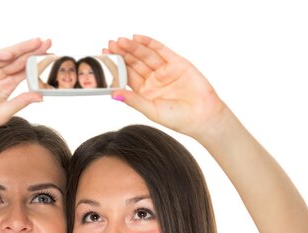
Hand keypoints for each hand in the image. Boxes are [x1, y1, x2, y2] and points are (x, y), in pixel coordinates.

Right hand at [0, 38, 50, 141]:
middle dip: (32, 51)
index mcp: (5, 87)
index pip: (24, 72)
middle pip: (17, 60)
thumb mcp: (2, 114)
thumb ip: (20, 103)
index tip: (52, 59)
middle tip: (48, 43)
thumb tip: (41, 96)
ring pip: (3, 56)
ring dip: (19, 49)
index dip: (37, 65)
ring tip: (35, 43)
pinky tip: (9, 54)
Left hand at [106, 35, 227, 138]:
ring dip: (133, 47)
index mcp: (144, 92)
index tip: (104, 58)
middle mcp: (153, 80)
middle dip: (122, 54)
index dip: (116, 67)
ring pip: (145, 55)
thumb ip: (134, 100)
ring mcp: (164, 71)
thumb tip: (113, 94)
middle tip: (109, 45)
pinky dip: (149, 43)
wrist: (203, 116)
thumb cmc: (178, 119)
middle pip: (134, 63)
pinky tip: (138, 38)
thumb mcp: (151, 110)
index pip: (127, 76)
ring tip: (120, 41)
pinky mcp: (177, 63)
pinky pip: (161, 50)